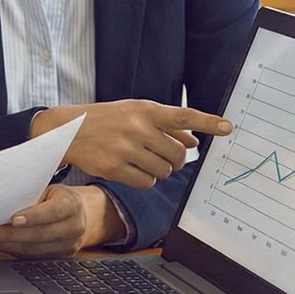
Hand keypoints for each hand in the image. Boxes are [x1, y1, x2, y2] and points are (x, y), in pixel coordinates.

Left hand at [0, 184, 123, 256]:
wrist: (81, 214)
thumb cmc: (57, 197)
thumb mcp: (49, 190)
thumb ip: (31, 195)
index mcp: (72, 205)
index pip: (53, 211)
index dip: (33, 216)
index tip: (13, 219)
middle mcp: (74, 227)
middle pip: (41, 234)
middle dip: (11, 235)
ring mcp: (68, 245)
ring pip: (34, 249)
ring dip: (6, 245)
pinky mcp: (59, 257)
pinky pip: (32, 256)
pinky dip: (11, 250)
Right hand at [32, 100, 230, 188]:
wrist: (66, 130)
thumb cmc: (106, 119)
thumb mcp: (134, 113)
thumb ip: (165, 126)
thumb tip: (194, 141)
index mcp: (144, 110)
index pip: (183, 116)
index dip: (207, 122)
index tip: (228, 127)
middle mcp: (136, 128)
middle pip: (177, 154)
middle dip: (175, 160)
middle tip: (162, 156)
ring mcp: (125, 148)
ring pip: (163, 171)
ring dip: (159, 171)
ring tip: (142, 161)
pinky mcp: (114, 167)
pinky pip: (146, 183)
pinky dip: (145, 180)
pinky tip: (132, 170)